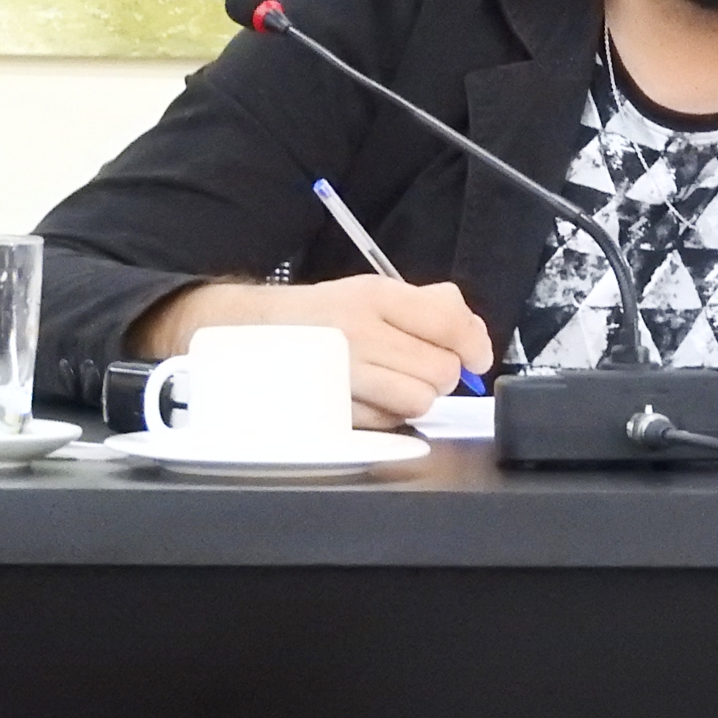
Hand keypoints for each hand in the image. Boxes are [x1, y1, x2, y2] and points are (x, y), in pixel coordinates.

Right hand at [133, 275, 493, 428]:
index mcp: (372, 296)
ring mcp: (339, 374)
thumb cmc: (315, 318)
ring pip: (419, 402)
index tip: (475, 357)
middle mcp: (356, 332)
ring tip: (390, 385)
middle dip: (439, 374)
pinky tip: (365, 399)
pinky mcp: (327, 410)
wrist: (242, 335)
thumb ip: (429, 306)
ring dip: (414, 399)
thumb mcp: (370, 292)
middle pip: (441, 371)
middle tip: (415, 367)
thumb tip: (474, 338)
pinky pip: (386, 425)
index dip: (474, 345)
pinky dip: (385, 418)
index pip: (449, 323)